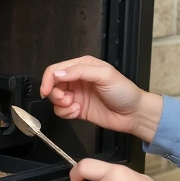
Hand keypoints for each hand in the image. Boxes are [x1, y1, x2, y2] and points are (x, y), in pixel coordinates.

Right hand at [40, 56, 162, 142]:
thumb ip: (80, 71)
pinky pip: (61, 111)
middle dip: (55, 94)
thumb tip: (58, 73)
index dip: (48, 79)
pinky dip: (66, 113)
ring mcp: (77, 95)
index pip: (57, 69)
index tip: (46, 91)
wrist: (133, 114)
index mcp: (83, 66)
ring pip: (55, 99)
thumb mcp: (104, 75)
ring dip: (61, 105)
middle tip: (67, 99)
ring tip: (75, 107)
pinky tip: (78, 112)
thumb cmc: (124, 91)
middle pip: (53, 84)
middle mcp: (77, 79)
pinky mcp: (77, 109)